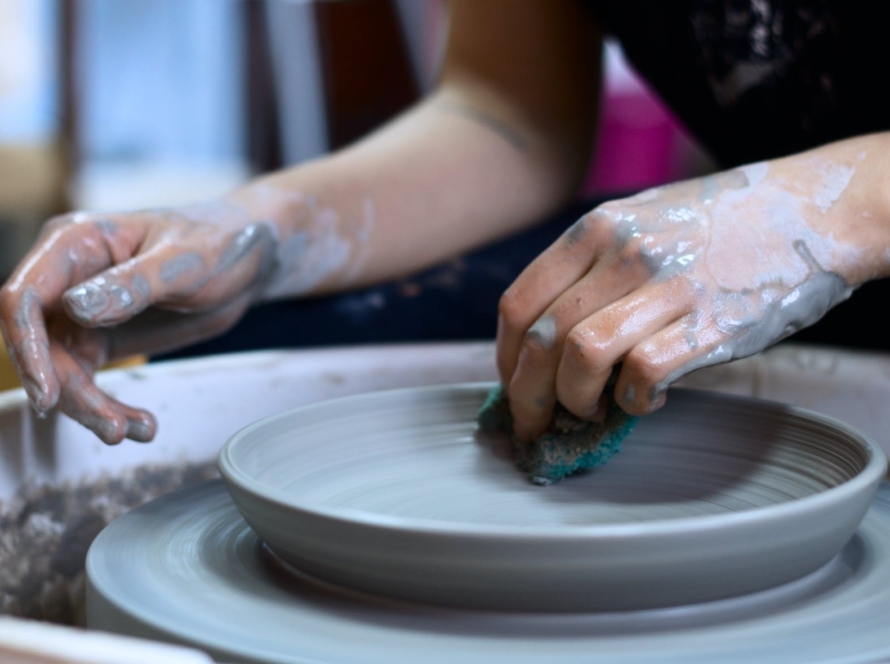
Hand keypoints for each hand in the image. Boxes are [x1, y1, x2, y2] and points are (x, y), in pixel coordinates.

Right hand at [0, 201, 275, 442]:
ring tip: (135, 430)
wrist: (249, 258)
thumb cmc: (219, 241)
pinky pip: (86, 379)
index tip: (47, 391)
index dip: (26, 346)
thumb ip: (133, 284)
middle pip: (39, 343)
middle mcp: (68, 277)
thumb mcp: (184, 261)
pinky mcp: (101, 337)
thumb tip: (76, 308)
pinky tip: (140, 424)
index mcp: (76, 242)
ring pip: (60, 370)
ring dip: (91, 407)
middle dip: (69, 391)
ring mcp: (81, 310)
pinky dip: (108, 406)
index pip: (24, 296)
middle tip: (111, 425)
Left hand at [496, 157, 865, 440]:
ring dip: (573, 401)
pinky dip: (633, 402)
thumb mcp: (642, 219)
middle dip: (526, 395)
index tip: (512, 384)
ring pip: (581, 357)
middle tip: (535, 422)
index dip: (504, 357)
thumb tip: (548, 338)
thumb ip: (592, 266)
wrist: (811, 211)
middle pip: (541, 339)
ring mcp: (667, 286)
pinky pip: (643, 374)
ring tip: (589, 411)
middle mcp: (624, 252)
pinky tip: (644, 400)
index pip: (519, 302)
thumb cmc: (720, 224)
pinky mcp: (710, 322)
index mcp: (597, 227)